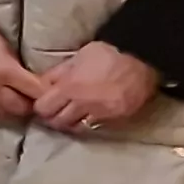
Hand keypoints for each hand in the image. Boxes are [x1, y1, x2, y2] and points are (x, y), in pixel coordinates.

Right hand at [0, 26, 48, 123]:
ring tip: (16, 105)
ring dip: (12, 111)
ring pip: (2, 114)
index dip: (46, 94)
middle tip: (34, 101)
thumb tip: (30, 80)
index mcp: (5, 70)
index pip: (35, 92)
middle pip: (20, 108)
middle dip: (30, 105)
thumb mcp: (2, 45)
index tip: (50, 93)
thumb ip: (15, 65)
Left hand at [32, 42, 161, 134]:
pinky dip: (87, 125)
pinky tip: (88, 117)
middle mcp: (81, 103)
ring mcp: (99, 113)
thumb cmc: (108, 55)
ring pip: (75, 128)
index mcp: (69, 86)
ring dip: (70, 123)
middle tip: (56, 112)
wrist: (142, 61)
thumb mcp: (78, 57)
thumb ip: (58, 73)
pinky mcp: (114, 119)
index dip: (41, 107)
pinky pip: (94, 127)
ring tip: (71, 116)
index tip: (44, 103)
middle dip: (53, 118)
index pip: (43, 108)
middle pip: (57, 122)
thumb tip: (42, 84)